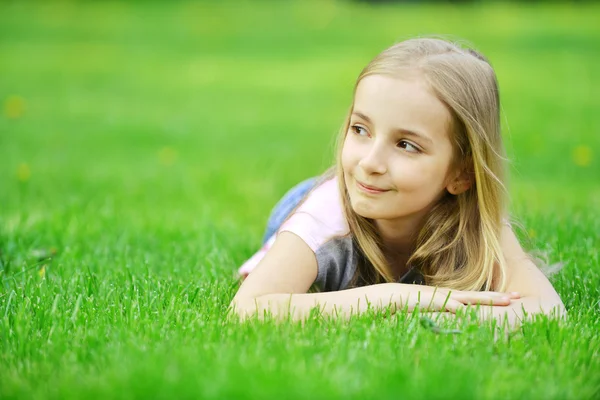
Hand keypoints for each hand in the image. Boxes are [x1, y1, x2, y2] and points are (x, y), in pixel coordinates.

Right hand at [396, 284, 520, 313]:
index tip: (510, 297)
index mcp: (450, 297)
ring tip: (507, 301)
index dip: (493, 297)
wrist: (392, 296)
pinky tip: (476, 312)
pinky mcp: (436, 302)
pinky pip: (454, 306)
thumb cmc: (409, 304)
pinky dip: (465, 310)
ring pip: (472, 299)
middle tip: (518, 296)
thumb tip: (451, 320)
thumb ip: (440, 311)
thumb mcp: (429, 308)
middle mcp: (451, 295)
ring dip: (489, 300)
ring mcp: (445, 298)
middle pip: (479, 296)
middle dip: (499, 296)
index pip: (476, 297)